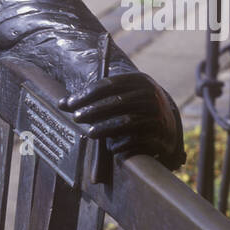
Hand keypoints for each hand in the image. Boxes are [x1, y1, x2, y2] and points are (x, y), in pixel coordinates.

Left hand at [59, 73, 183, 169]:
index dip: (86, 94)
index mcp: (140, 81)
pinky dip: (121, 144)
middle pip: (116, 101)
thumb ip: (94, 100)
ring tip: (89, 134)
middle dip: (92, 110)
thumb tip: (62, 104)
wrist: (167, 128)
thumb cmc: (133, 110)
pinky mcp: (160, 135)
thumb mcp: (120, 98)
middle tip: (76, 118)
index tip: (69, 104)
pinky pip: (137, 140)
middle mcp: (151, 96)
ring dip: (104, 128)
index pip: (108, 84)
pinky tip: (110, 148)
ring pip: (126, 121)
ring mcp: (158, 115)